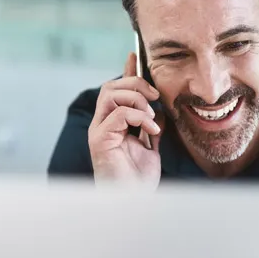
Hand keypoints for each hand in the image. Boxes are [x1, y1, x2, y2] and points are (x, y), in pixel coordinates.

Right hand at [88, 52, 164, 186]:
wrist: (132, 202)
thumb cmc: (137, 180)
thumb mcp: (151, 147)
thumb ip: (151, 127)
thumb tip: (159, 109)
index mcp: (113, 124)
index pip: (117, 90)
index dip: (127, 72)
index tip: (136, 56)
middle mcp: (102, 124)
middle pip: (112, 86)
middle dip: (135, 83)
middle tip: (155, 95)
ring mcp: (99, 131)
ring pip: (111, 94)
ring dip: (136, 99)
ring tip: (151, 117)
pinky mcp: (99, 139)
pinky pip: (118, 114)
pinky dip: (138, 116)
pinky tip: (150, 129)